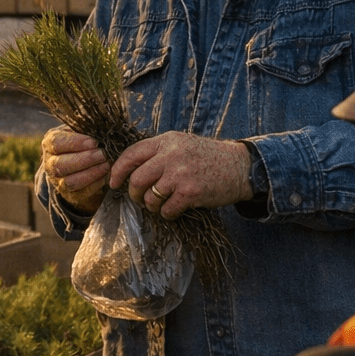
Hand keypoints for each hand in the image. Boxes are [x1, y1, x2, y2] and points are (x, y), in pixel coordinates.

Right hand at [41, 126, 108, 213]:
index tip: (93, 142)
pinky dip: (95, 184)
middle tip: (102, 154)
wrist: (77, 164)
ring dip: (90, 173)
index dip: (75, 143)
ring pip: (70, 181)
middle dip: (84, 159)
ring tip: (106, 165)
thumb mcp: (79, 131)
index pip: (57, 143)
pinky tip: (106, 176)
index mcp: (50, 144)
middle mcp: (50, 164)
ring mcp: (58, 181)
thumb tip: (100, 127)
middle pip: (61, 165)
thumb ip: (85, 129)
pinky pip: (81, 192)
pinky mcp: (70, 194)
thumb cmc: (80, 142)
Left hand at [109, 132, 252, 219]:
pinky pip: (167, 210)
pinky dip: (167, 214)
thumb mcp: (182, 145)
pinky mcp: (190, 192)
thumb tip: (130, 171)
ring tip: (162, 204)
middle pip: (136, 179)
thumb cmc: (208, 158)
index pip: (131, 154)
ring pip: (149, 197)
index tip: (114, 182)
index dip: (118, 170)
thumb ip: (158, 153)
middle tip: (140, 199)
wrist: (241, 167)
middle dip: (134, 194)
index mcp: (166, 141)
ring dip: (152, 206)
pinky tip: (174, 211)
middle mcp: (171, 155)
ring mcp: (180, 174)